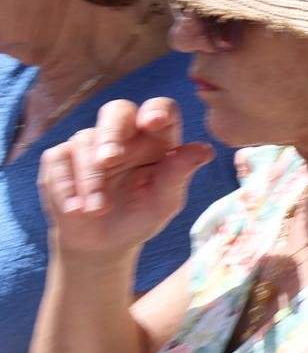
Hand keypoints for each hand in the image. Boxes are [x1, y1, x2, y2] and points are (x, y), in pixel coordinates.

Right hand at [39, 98, 214, 261]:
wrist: (103, 243)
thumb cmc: (142, 216)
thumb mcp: (165, 202)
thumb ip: (180, 174)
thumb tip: (205, 151)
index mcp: (157, 138)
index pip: (161, 109)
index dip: (157, 110)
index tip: (153, 122)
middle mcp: (125, 134)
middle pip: (116, 110)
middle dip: (111, 133)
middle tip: (109, 160)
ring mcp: (91, 143)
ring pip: (85, 140)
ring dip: (90, 179)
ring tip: (97, 210)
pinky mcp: (61, 157)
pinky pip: (58, 158)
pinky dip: (65, 185)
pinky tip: (76, 209)